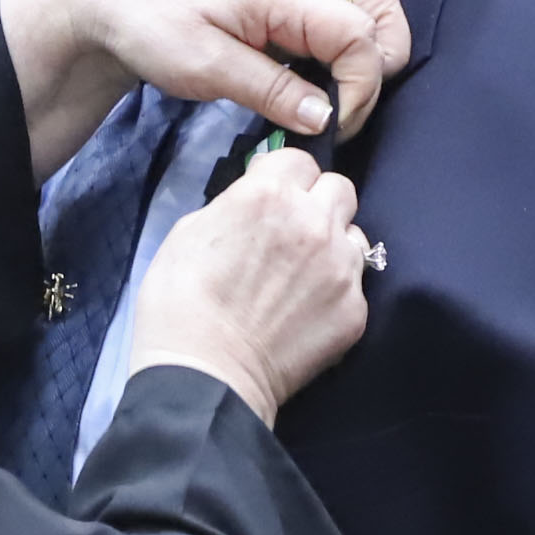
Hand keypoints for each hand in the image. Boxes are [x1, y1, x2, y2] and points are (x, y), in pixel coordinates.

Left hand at [1, 0, 411, 179]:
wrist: (114, 6)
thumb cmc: (153, 27)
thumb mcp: (206, 66)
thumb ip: (271, 90)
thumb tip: (327, 118)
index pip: (362, 37)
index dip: (359, 88)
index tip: (327, 127)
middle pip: (381, 25)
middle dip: (372, 78)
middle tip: (331, 119)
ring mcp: (302, 2)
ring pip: (368, 28)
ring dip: (362, 71)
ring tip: (324, 109)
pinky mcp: (292, 18)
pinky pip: (340, 37)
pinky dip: (341, 68)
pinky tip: (307, 96)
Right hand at [130, 148, 375, 424]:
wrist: (203, 375)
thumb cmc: (179, 303)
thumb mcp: (190, 230)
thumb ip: (235, 204)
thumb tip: (255, 204)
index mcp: (270, 193)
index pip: (300, 159)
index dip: (285, 178)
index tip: (273, 198)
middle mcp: (315, 222)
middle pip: (340, 189)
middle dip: (319, 203)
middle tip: (294, 231)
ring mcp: (342, 267)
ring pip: (354, 236)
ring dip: (333, 246)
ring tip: (304, 276)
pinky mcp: (355, 310)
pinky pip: (355, 285)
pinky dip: (335, 292)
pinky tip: (306, 313)